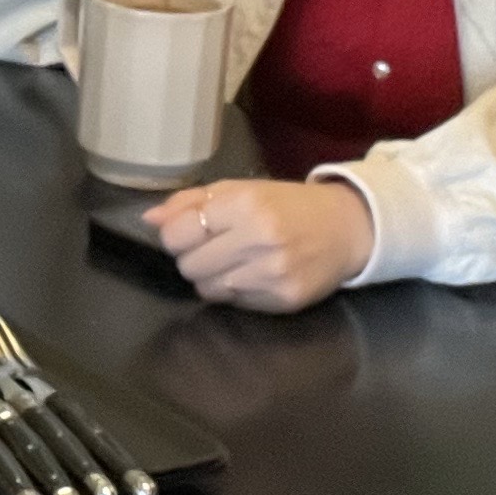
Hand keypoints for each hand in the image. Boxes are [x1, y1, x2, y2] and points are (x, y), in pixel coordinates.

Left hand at [143, 177, 372, 312]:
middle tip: (214, 248)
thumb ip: (191, 202)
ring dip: (212, 278)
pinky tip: (252, 275)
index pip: (178, 234)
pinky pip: (234, 304)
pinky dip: (235, 292)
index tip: (189, 234)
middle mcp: (258, 238)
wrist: (345, 228)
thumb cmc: (287, 205)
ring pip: (208, 289)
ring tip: (234, 262)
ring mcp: (272, 273)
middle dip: (193, 258)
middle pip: (189, 266)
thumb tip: (149, 219)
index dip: (176, 237)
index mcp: (244, 204)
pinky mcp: (283, 299)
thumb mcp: (241, 190)